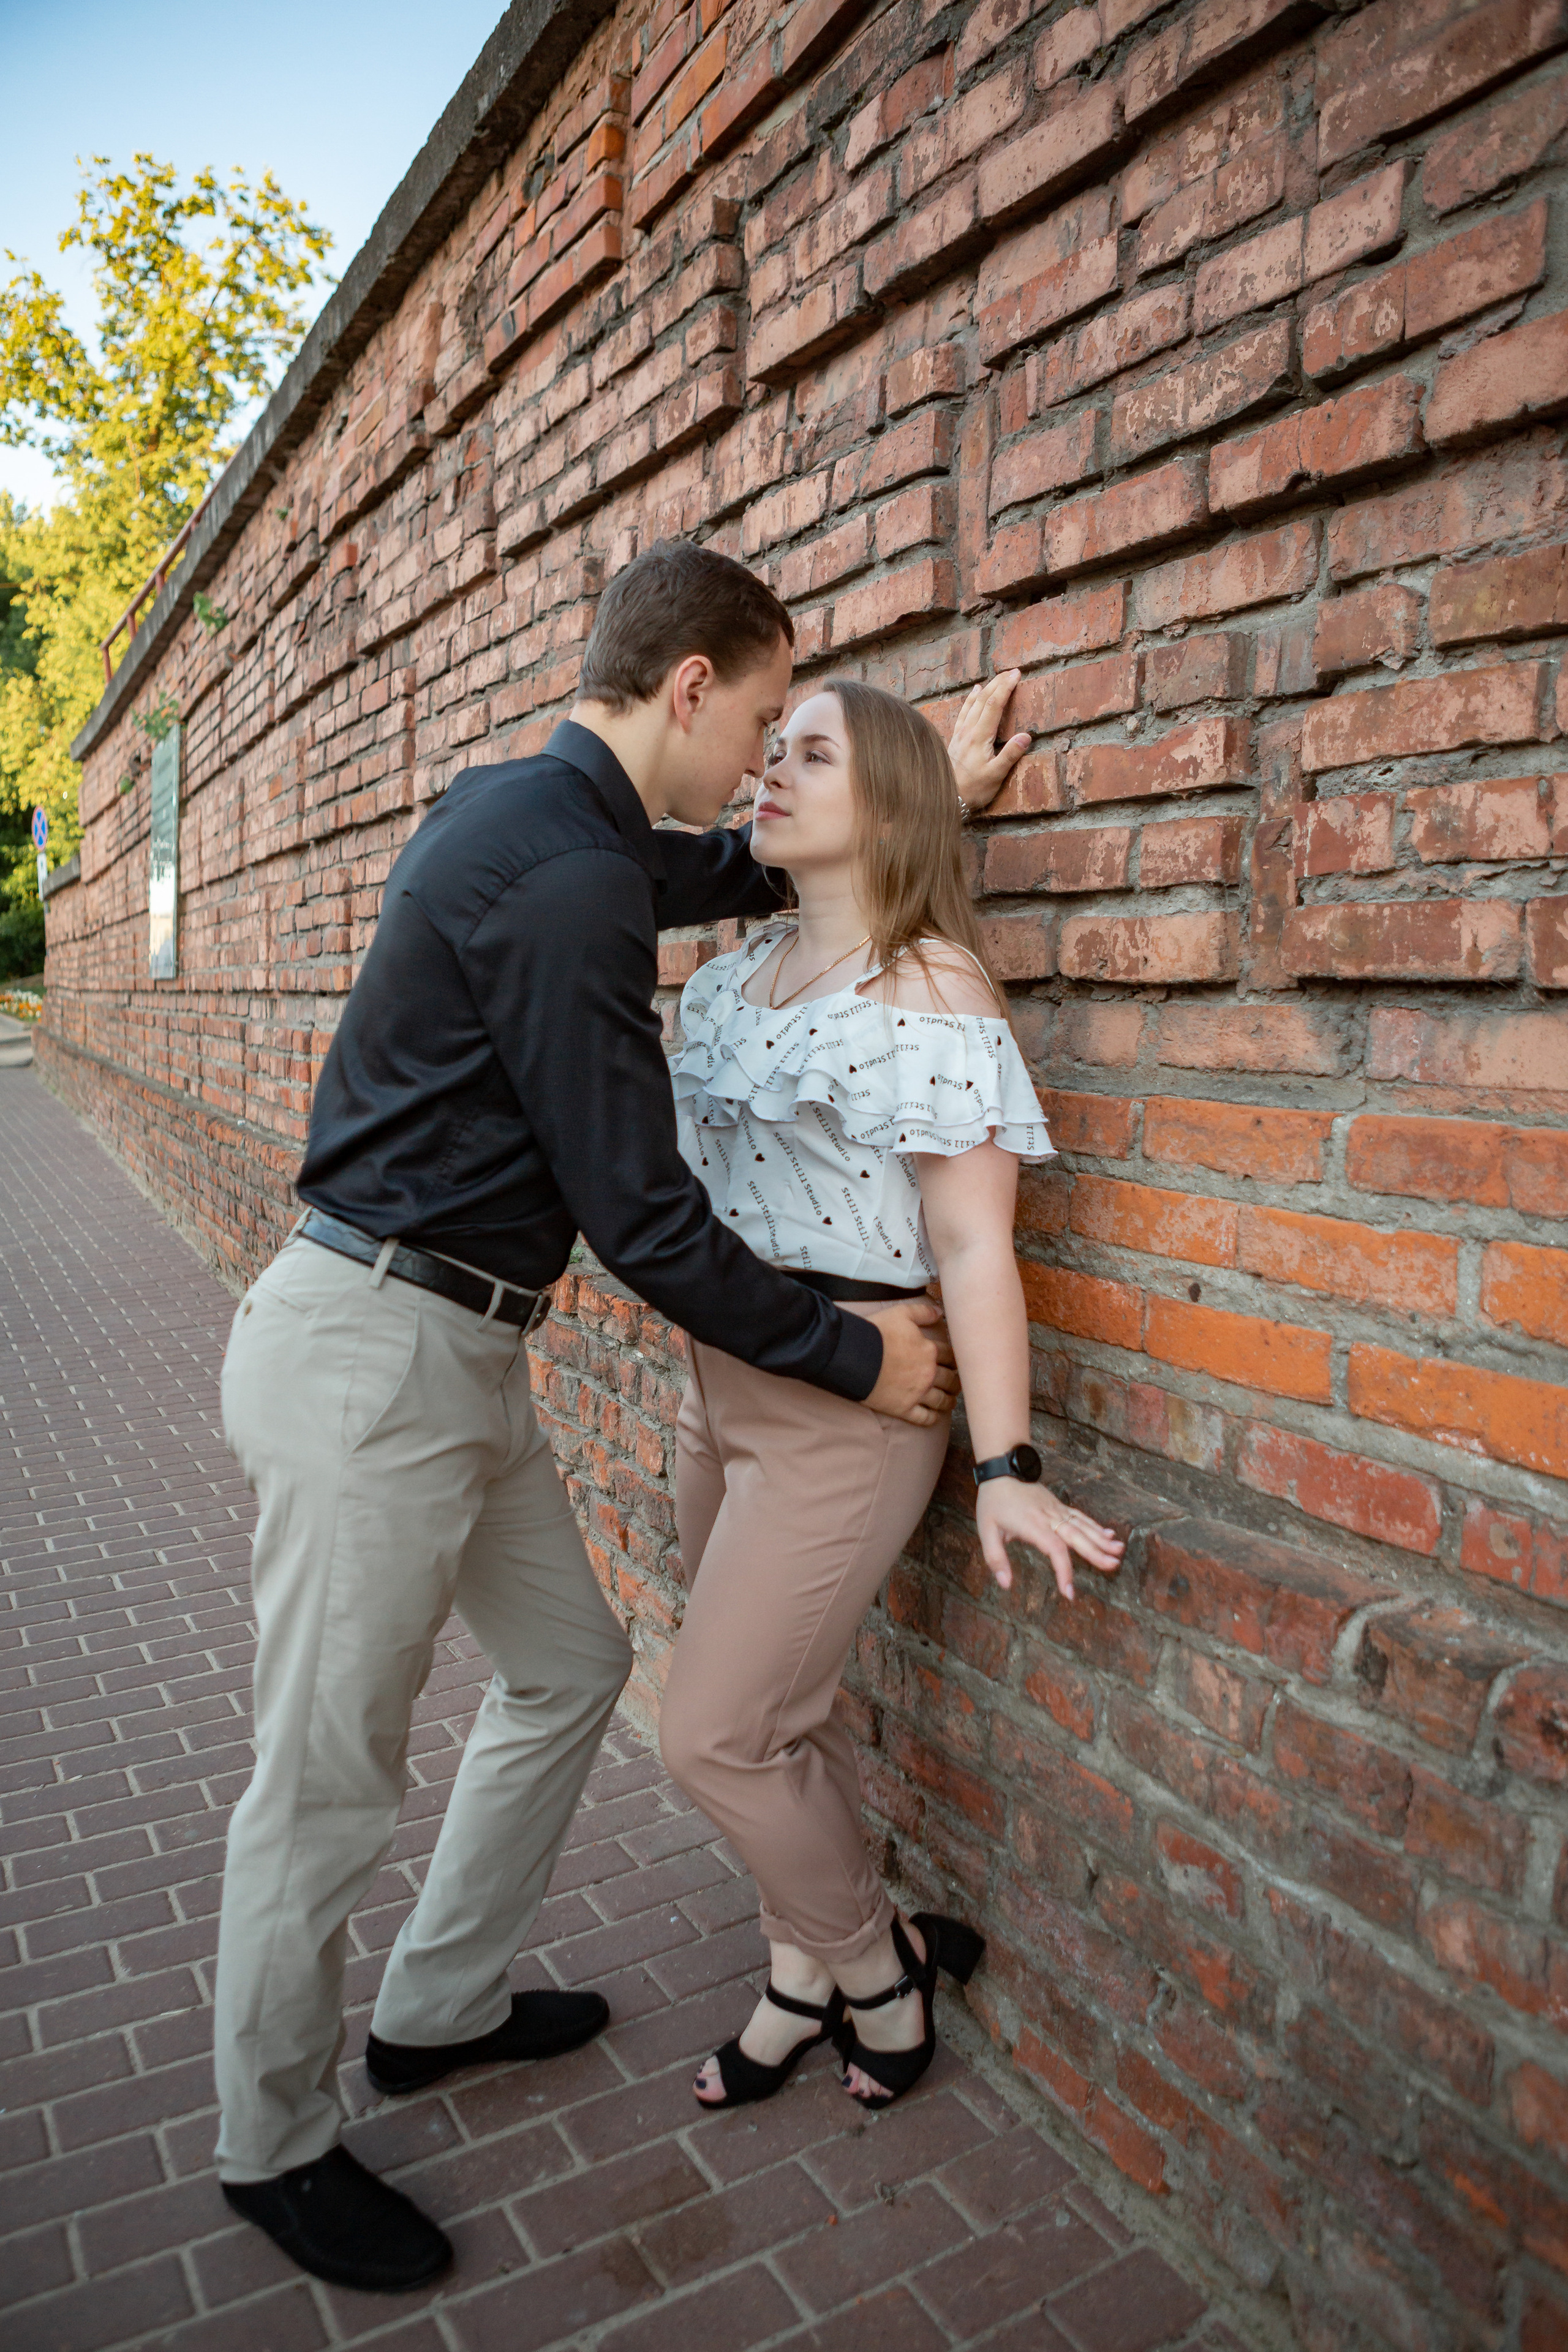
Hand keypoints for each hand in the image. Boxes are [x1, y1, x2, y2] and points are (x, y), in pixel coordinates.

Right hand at [852, 1296, 959, 1426]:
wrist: (854, 1356)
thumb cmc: (877, 1332)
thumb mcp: (901, 1313)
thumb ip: (923, 1312)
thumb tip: (940, 1311)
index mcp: (929, 1351)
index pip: (950, 1356)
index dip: (955, 1359)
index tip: (956, 1363)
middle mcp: (928, 1374)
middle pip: (950, 1380)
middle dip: (955, 1382)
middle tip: (957, 1384)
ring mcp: (917, 1393)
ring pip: (941, 1401)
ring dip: (948, 1401)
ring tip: (950, 1401)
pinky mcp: (904, 1408)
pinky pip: (924, 1418)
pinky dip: (932, 1419)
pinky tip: (935, 1417)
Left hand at [948, 672, 1031, 813]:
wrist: (948, 798)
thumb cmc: (973, 789)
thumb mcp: (996, 775)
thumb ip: (1010, 755)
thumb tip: (1026, 736)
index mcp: (980, 736)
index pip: (994, 705)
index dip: (1005, 687)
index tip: (1016, 674)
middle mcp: (968, 730)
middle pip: (984, 699)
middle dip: (998, 683)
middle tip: (1011, 671)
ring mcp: (960, 733)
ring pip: (973, 703)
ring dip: (986, 688)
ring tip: (996, 677)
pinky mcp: (956, 738)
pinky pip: (964, 711)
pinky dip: (971, 699)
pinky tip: (974, 693)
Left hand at [975, 1480, 1124, 1597]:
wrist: (1002, 1468)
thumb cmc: (993, 1501)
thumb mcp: (986, 1530)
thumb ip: (995, 1558)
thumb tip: (1005, 1584)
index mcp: (1032, 1525)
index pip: (1055, 1550)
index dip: (1064, 1571)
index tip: (1069, 1591)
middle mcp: (1049, 1517)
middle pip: (1077, 1537)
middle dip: (1096, 1553)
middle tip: (1113, 1566)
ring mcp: (1056, 1510)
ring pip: (1083, 1525)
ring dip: (1102, 1539)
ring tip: (1119, 1551)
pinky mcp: (1058, 1505)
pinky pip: (1080, 1516)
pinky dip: (1095, 1526)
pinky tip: (1109, 1534)